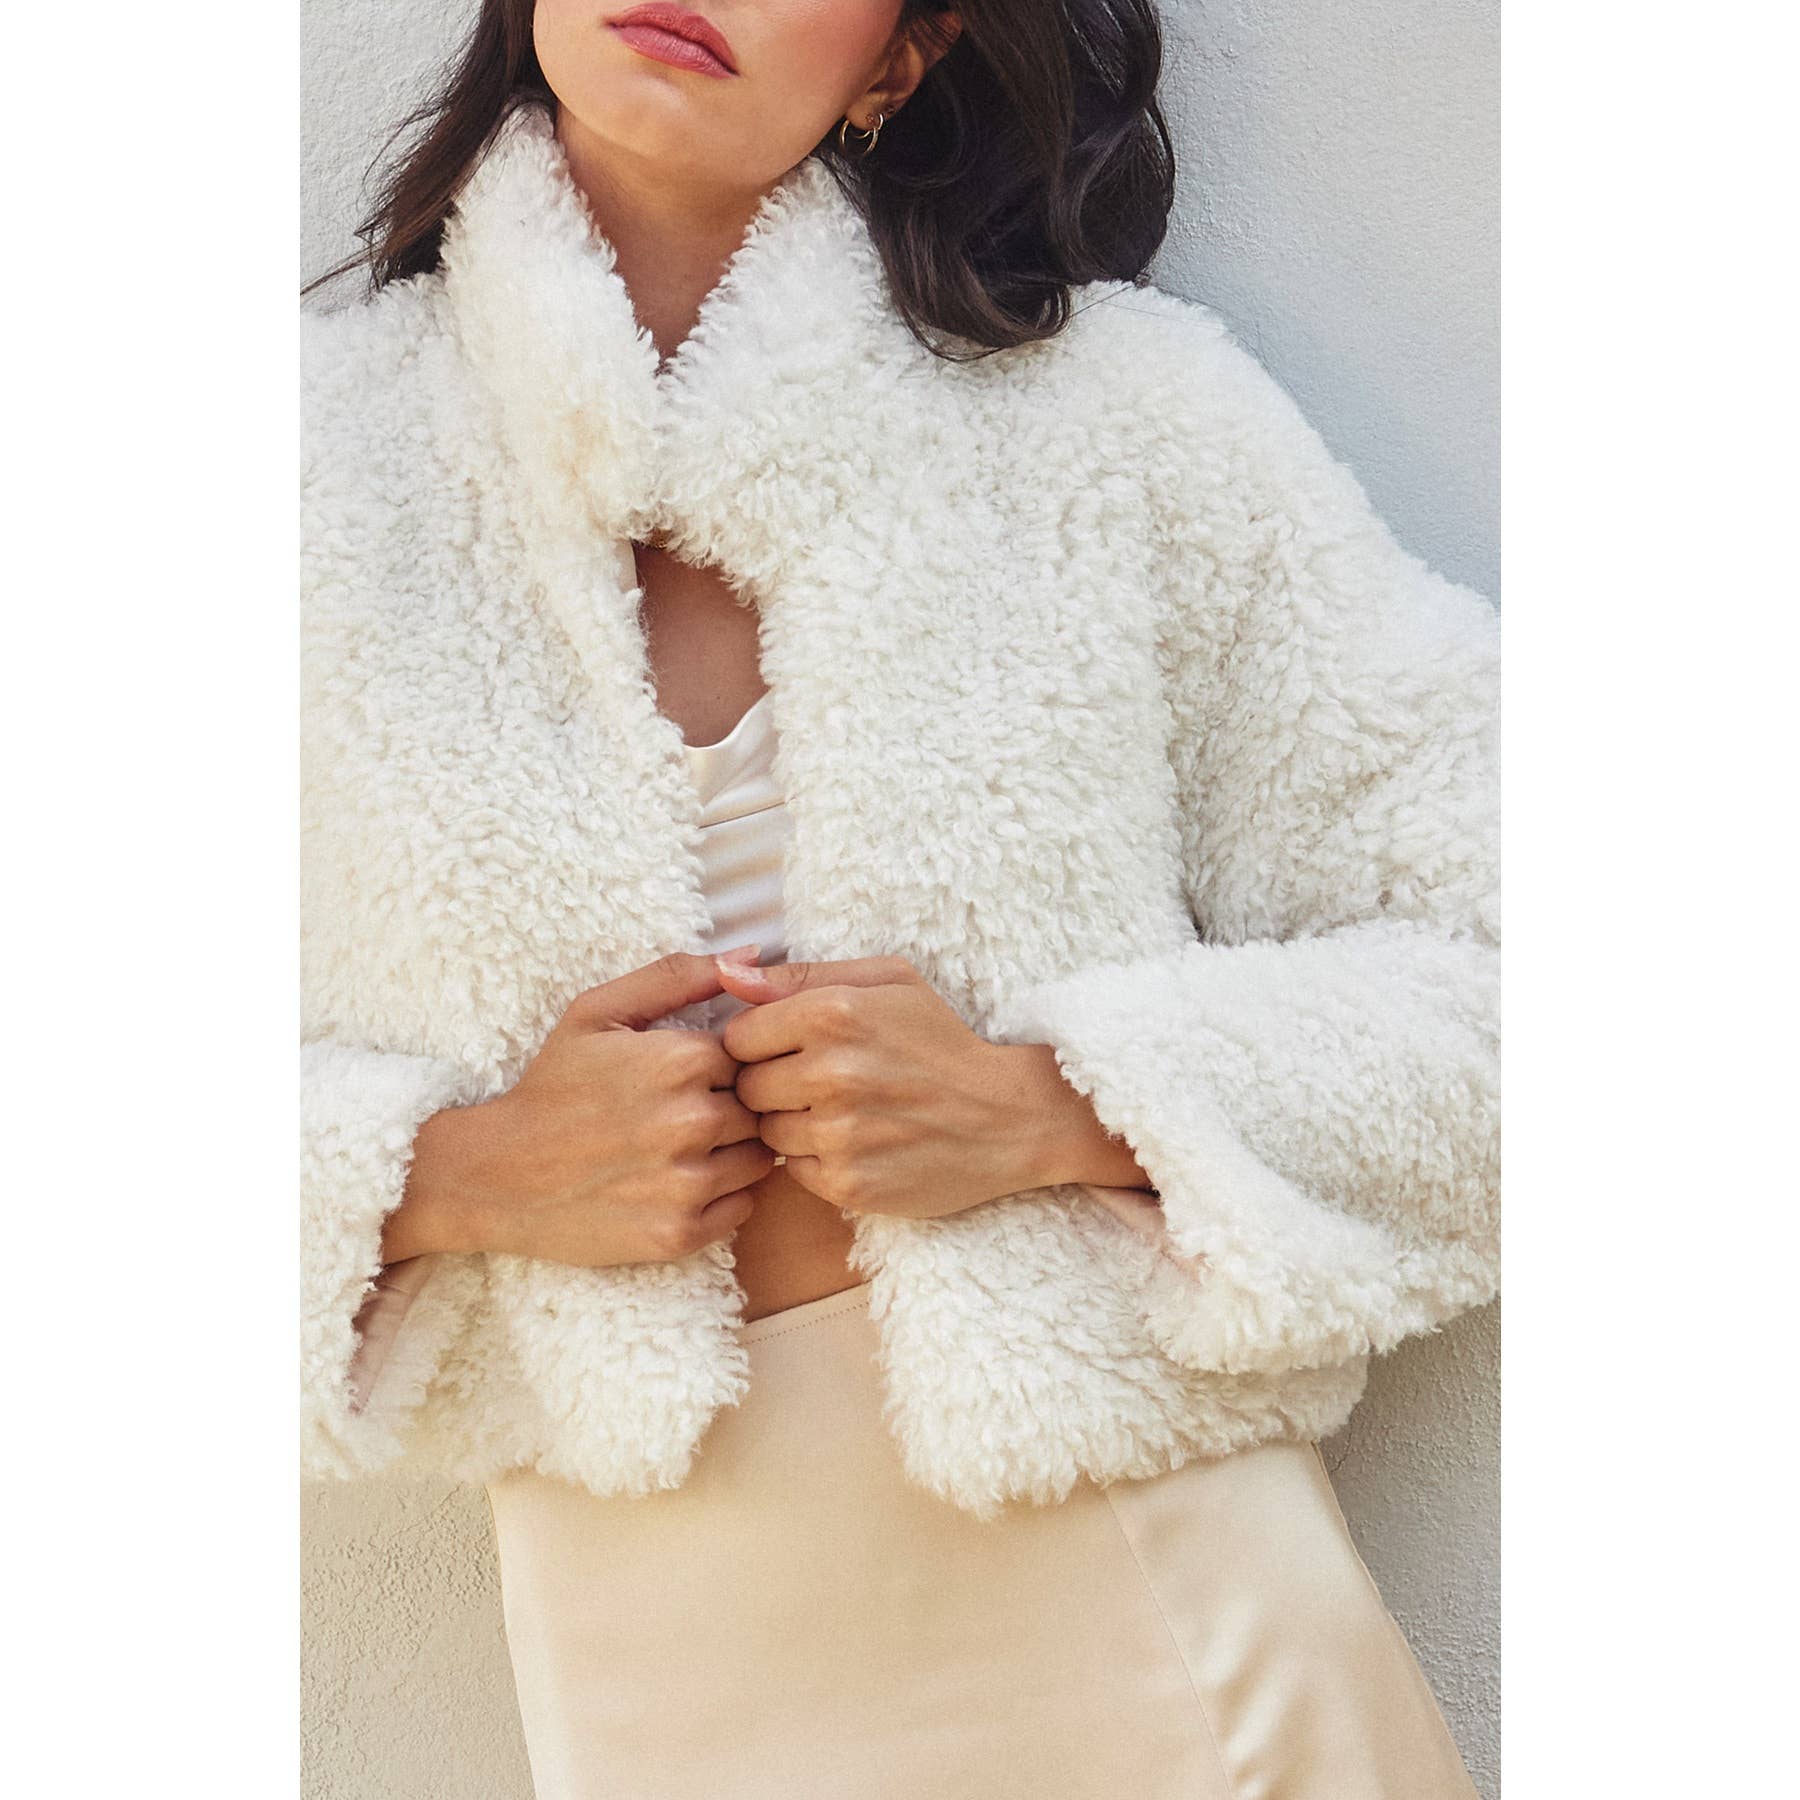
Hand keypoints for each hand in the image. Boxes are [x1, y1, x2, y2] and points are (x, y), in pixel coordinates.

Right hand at [389, 948, 776, 1266]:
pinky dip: (721, 1197)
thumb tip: (751, 955)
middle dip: (731, 1107)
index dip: (724, 1064)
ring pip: (758, 1158)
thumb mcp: (598, 1013)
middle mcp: (693, 1121)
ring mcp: (689, 1182)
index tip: (688, 1076)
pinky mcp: (682, 1233)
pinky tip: (675, 1183)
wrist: (496, 1175)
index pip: (753, 1054)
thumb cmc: (552, 1086)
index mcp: (681, 1060)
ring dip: (732, 1152)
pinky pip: (743, 1206)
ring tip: (678, 1149)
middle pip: (759, 1107)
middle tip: (679, 1115)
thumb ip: (676, 977)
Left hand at [714, 953, 1154, 1219]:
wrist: (1007, 1117)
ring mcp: (839, 1133)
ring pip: (766, 1131)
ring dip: (792, 1123)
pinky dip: (815, 1159)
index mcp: (833, 1013)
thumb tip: (722, 972)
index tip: (790, 1048)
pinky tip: (854, 1142)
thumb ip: (798, 975)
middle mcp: (832, 1073)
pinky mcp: (848, 1183)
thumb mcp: (885, 982)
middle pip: (744, 1087)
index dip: (759, 1043)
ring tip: (840, 1112)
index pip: (737, 1035)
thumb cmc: (940, 1042)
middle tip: (816, 1082)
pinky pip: (793, 1170)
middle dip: (771, 1084)